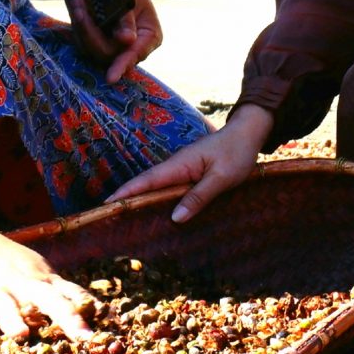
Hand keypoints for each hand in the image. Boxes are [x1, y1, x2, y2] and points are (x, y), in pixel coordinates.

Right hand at [0, 223, 97, 340]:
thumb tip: (95, 307)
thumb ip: (60, 291)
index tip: (108, 325)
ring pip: (4, 304)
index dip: (87, 309)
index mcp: (39, 279)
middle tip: (84, 335)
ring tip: (20, 334)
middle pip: (47, 299)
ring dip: (11, 318)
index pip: (68, 293)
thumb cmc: (7, 262)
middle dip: (66, 316)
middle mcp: (20, 282)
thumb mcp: (36, 272)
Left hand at [65, 0, 163, 83]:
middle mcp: (133, 46)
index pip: (135, 54)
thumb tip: (127, 41)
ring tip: (78, 3)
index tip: (111, 78)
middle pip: (110, 55)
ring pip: (94, 50)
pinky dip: (79, 25)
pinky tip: (78, 6)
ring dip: (83, 28)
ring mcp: (114, 45)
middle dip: (92, 35)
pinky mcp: (97, 42)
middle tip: (81, 10)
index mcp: (150, 36)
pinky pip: (84, 42)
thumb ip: (126, 20)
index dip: (123, 65)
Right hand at [108, 104, 271, 221]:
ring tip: (122, 220)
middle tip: (106, 218)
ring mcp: (181, 169)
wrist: (248, 133)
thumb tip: (175, 217)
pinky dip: (156, 198)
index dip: (126, 193)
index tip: (106, 205)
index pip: (147, 181)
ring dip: (139, 200)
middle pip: (146, 184)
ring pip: (155, 187)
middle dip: (126, 199)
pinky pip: (167, 188)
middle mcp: (175, 166)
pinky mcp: (188, 173)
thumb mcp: (221, 178)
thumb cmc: (236, 153)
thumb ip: (199, 196)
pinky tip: (153, 211)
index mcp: (179, 165)